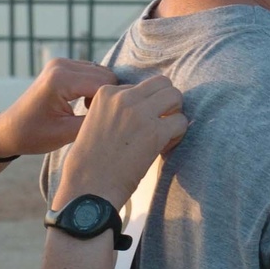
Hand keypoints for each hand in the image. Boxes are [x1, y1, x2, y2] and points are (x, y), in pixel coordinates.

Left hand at [0, 59, 120, 157]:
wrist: (8, 130)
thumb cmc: (32, 135)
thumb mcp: (65, 134)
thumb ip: (93, 123)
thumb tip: (121, 118)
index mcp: (60, 79)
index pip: (104, 84)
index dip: (115, 103)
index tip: (114, 122)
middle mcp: (61, 64)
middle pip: (105, 75)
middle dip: (109, 97)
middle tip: (99, 119)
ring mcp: (61, 63)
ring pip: (100, 73)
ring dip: (102, 92)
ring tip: (89, 113)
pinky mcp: (62, 66)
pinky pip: (90, 73)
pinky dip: (94, 88)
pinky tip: (85, 106)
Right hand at [57, 75, 187, 209]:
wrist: (88, 185)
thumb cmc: (91, 161)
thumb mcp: (96, 121)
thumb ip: (117, 108)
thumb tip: (147, 105)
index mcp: (105, 92)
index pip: (139, 86)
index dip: (144, 105)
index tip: (138, 125)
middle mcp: (122, 97)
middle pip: (161, 83)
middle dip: (166, 101)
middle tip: (161, 122)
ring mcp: (139, 112)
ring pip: (175, 95)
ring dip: (175, 113)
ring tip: (165, 133)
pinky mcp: (154, 132)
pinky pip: (181, 121)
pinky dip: (178, 134)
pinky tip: (164, 147)